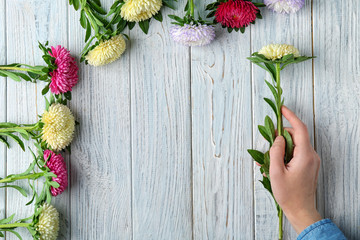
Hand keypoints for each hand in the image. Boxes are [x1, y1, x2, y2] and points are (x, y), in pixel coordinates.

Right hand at [269, 106, 321, 233]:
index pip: (299, 128)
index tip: (281, 109)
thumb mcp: (276, 172)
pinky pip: (295, 154)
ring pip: (294, 145)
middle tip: (266, 144)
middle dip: (279, 137)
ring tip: (266, 161)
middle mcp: (311, 156)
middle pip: (295, 136)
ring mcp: (310, 161)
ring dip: (279, 149)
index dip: (290, 116)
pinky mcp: (307, 166)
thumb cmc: (288, 194)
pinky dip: (283, 155)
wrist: (301, 210)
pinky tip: (272, 165)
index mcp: (305, 155)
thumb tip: (277, 138)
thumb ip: (275, 151)